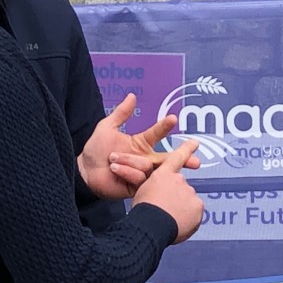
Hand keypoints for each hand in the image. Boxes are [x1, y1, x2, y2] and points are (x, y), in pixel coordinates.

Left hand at [78, 94, 197, 198]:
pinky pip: (140, 179)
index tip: (173, 118)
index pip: (157, 133)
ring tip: (113, 160)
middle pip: (168, 159)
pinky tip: (116, 170)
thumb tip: (132, 95)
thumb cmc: (95, 150)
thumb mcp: (106, 128)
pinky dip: (127, 172)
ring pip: (148, 167)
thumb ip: (120, 114)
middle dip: (184, 159)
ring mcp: (142, 173)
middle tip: (196, 161)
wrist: (85, 171)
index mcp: (141, 144)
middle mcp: (145, 159)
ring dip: (130, 161)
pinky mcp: (137, 186)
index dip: (164, 126)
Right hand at [130, 139, 202, 242]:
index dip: (186, 149)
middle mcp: (178, 179)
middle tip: (166, 208)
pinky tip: (178, 224)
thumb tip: (159, 192)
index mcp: (163, 174)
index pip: (176, 158)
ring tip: (169, 218)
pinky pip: (195, 212)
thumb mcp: (142, 192)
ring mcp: (189, 192)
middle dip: (176, 196)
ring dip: (182, 208)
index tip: (195, 142)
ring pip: (189, 200)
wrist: (151, 225)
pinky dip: (190, 218)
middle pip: (181, 187)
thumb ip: (154, 187)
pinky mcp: (197, 205)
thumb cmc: (143, 211)